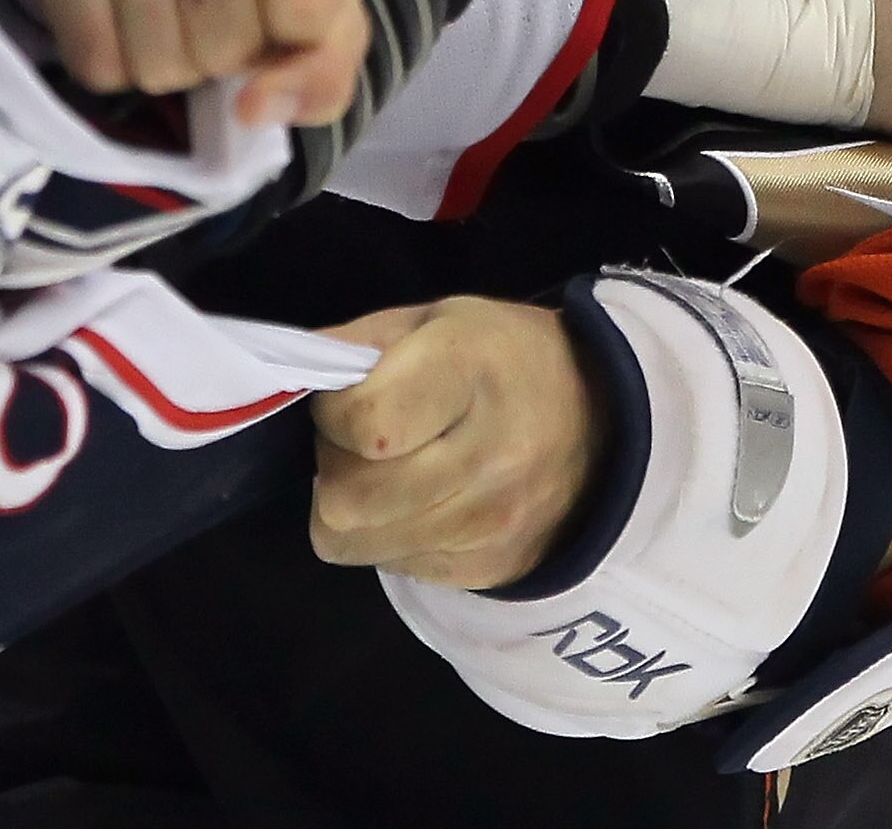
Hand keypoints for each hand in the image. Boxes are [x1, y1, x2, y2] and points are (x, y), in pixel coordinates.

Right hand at [20, 0, 365, 125]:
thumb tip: (253, 110)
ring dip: (175, 64)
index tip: (286, 9)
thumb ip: (323, 72)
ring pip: (159, 63)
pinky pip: (97, 64)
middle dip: (230, 54)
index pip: (307, 6)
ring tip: (178, 11)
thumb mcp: (326, 8)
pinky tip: (129, 14)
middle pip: (228, 42)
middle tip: (222, 11)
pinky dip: (117, 65)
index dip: (298, 37)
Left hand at [309, 299, 606, 589]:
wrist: (604, 422)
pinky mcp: (486, 572)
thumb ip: (358, 345)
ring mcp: (489, 526)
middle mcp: (486, 458)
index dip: (334, 414)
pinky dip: (388, 535)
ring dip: (354, 507)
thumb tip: (286, 375)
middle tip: (357, 440)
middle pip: (349, 501)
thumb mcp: (435, 319)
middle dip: (333, 468)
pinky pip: (394, 566)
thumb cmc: (501, 355)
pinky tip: (420, 499)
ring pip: (357, 544)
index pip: (367, 424)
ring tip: (388, 468)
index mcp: (468, 372)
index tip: (346, 397)